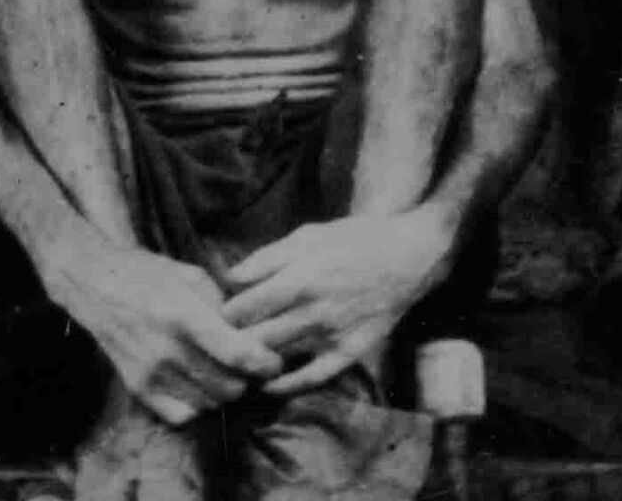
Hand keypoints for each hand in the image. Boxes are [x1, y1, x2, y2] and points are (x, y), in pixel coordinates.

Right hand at [46, 239, 281, 425]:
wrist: (95, 284)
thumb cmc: (149, 275)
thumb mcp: (193, 276)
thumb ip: (224, 308)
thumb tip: (254, 337)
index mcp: (184, 314)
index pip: (238, 354)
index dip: (265, 363)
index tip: (273, 361)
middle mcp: (167, 349)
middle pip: (230, 386)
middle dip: (247, 378)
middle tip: (247, 364)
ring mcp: (150, 372)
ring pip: (210, 402)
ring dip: (224, 390)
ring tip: (222, 371)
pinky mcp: (138, 387)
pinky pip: (183, 414)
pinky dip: (198, 404)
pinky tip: (197, 384)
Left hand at [221, 210, 453, 394]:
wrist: (409, 257)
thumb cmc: (354, 240)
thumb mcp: (308, 236)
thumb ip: (267, 257)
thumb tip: (231, 277)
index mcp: (300, 276)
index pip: (245, 307)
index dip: (222, 315)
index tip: (212, 315)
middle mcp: (315, 309)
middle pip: (256, 336)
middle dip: (231, 340)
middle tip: (218, 340)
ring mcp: (334, 334)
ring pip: (280, 357)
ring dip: (253, 361)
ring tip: (235, 359)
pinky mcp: (351, 351)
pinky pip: (314, 377)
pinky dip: (287, 386)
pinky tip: (268, 385)